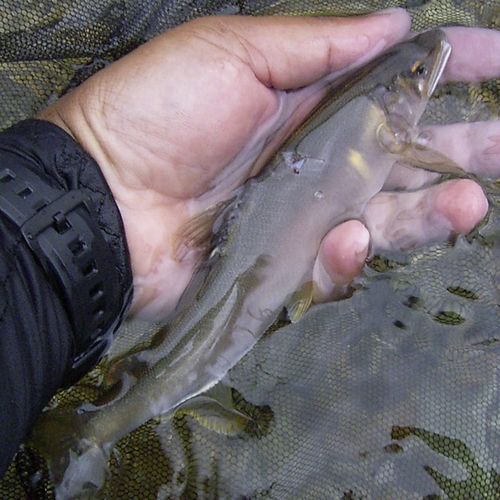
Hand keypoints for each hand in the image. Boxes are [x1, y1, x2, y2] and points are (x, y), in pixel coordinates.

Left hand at [37, 12, 496, 320]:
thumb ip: (315, 44)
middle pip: (401, 155)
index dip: (445, 68)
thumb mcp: (232, 55)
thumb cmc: (157, 114)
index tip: (496, 57)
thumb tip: (392, 22)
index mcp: (304, 99)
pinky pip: (331, 264)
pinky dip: (348, 256)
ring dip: (431, 212)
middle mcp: (312, 156)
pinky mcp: (280, 262)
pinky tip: (351, 239)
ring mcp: (298, 213)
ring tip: (472, 203)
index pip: (390, 81)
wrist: (106, 198)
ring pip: (382, 216)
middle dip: (461, 149)